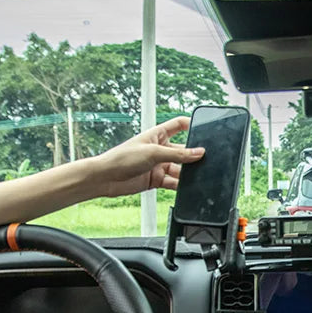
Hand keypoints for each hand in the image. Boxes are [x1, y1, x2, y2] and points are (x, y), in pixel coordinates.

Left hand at [90, 116, 204, 196]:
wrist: (105, 179)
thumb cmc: (122, 158)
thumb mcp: (153, 152)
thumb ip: (178, 154)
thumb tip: (199, 152)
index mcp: (157, 134)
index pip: (179, 125)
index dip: (192, 125)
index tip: (206, 129)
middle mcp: (160, 149)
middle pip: (183, 149)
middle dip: (193, 155)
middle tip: (206, 159)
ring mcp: (158, 165)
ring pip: (180, 168)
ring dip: (188, 173)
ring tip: (197, 176)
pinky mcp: (156, 180)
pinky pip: (174, 182)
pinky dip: (181, 185)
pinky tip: (187, 187)